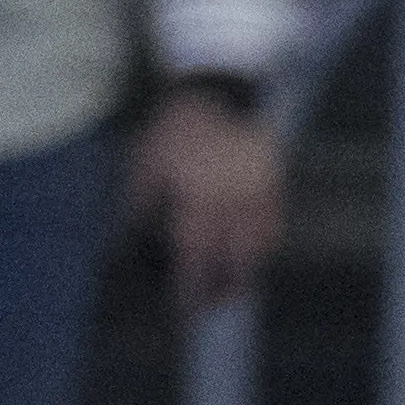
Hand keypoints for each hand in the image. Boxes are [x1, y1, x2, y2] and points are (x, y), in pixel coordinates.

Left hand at [134, 91, 283, 309]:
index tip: (184, 313)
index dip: (190, 293)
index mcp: (199, 202)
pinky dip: (261, 250)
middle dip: (221, 292)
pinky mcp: (276, 190)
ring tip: (229, 288)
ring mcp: (260, 200)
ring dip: (244, 275)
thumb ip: (141, 206)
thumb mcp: (147, 165)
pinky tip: (250, 255)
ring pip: (259, 253)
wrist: (219, 91)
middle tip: (207, 306)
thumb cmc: (176, 130)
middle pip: (234, 267)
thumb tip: (129, 242)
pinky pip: (273, 231)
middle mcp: (234, 208)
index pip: (196, 262)